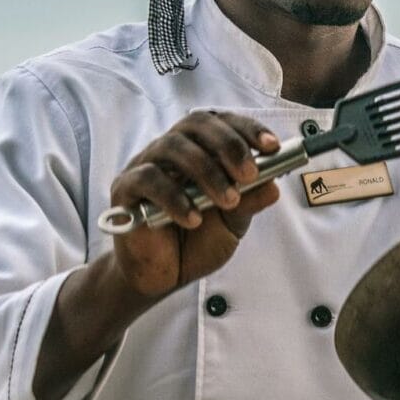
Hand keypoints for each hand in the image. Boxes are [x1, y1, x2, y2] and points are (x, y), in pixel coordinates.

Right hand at [107, 111, 280, 295]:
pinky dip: (175, 198)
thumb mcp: (232, 223)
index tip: (272, 146)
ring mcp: (145, 166)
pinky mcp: (125, 189)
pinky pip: (148, 180)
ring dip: (206, 172)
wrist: (163, 276)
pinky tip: (193, 219)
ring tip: (227, 201)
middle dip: (228, 145)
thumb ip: (249, 203)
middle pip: (195, 124)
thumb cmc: (196, 241)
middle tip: (250, 174)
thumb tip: (274, 186)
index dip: (246, 129)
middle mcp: (171, 151)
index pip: (220, 123)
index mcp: (198, 150)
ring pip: (172, 148)